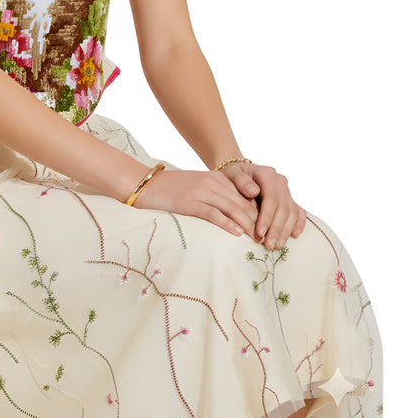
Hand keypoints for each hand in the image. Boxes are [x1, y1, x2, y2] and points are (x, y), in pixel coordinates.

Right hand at [131, 168, 259, 238]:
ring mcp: (201, 191)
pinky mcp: (190, 202)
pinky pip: (213, 213)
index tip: (268, 228)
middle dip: (257, 222)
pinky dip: (227, 223)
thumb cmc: (175, 189)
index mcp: (217, 178)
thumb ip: (219, 195)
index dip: (258, 213)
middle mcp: (212, 182)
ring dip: (247, 225)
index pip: (245, 196)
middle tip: (267, 238)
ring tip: (257, 239)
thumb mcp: (200, 187)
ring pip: (232, 208)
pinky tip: (236, 233)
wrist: (150, 185)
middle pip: (242, 203)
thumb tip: (239, 215)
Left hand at [220, 162, 306, 249]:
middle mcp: (280, 181)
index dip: (267, 217)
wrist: (238, 174)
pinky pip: (299, 211)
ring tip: (276, 245)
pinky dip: (299, 223)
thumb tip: (253, 191)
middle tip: (268, 245)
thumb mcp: (231, 174)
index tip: (259, 233)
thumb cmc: (233, 176)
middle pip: (283, 207)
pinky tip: (294, 235)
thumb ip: (240, 180)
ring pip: (292, 212)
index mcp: (267, 174)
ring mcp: (286, 190)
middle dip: (276, 229)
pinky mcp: (289, 199)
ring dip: (285, 230)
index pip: (271, 198)